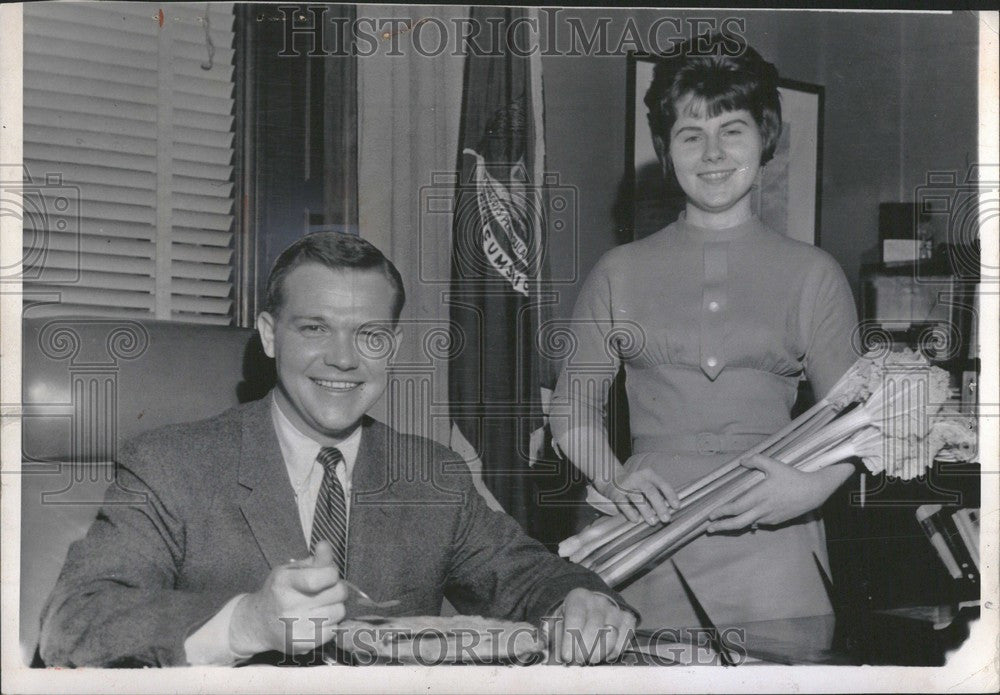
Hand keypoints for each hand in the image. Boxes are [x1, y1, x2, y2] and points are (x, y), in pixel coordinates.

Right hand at [229, 541, 347, 654]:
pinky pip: (334, 630)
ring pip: (339, 612)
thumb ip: (313, 560)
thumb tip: (325, 545)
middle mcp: (289, 605)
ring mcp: (296, 627)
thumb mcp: (291, 571)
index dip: (332, 573)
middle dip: (337, 589)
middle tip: (326, 591)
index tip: (328, 575)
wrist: (258, 623)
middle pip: (337, 593)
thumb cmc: (279, 592)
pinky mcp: (303, 643)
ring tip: (322, 606)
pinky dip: (331, 624)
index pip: (323, 577)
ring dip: (336, 607)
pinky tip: (318, 621)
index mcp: (285, 582)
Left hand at [542, 588, 636, 664]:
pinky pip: (626, 635)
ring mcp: (614, 609)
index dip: (570, 637)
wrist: (589, 609)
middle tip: (579, 661)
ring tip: (591, 660)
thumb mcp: (556, 622)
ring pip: (612, 631)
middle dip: (586, 646)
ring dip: (601, 650)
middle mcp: (598, 600)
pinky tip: (607, 657)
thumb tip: (543, 649)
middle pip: (595, 624)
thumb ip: (550, 635)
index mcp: (578, 597)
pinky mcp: (626, 618)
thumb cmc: (569, 620)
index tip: (566, 656)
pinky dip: (617, 649)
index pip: (575, 615)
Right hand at [593, 463, 678, 525]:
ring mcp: (625, 485)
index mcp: (648, 474)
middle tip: (666, 518)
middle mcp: (637, 478)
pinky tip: (636, 520)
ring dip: (646, 511)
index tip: (676, 507)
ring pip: (637, 498)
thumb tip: (671, 509)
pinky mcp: (615, 494)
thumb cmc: (635, 485)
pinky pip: (623, 504)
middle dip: (660, 506)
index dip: (670, 495)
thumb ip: (658, 493)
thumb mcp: (647, 483)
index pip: (662, 484)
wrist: (611, 479)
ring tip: (653, 522)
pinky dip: (630, 512)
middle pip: (650, 491)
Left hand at [706, 455, 849, 532]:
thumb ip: (756, 460)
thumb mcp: (774, 465)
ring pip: (747, 525)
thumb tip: (741, 461)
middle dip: (722, 527)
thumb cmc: (792, 477)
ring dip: (733, 526)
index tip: (711, 515)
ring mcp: (769, 517)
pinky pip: (758, 523)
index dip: (722, 512)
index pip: (736, 507)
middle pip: (738, 522)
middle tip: (708, 529)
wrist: (813, 492)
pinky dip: (748, 523)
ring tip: (721, 527)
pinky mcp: (776, 521)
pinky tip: (743, 521)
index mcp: (759, 496)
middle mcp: (762, 509)